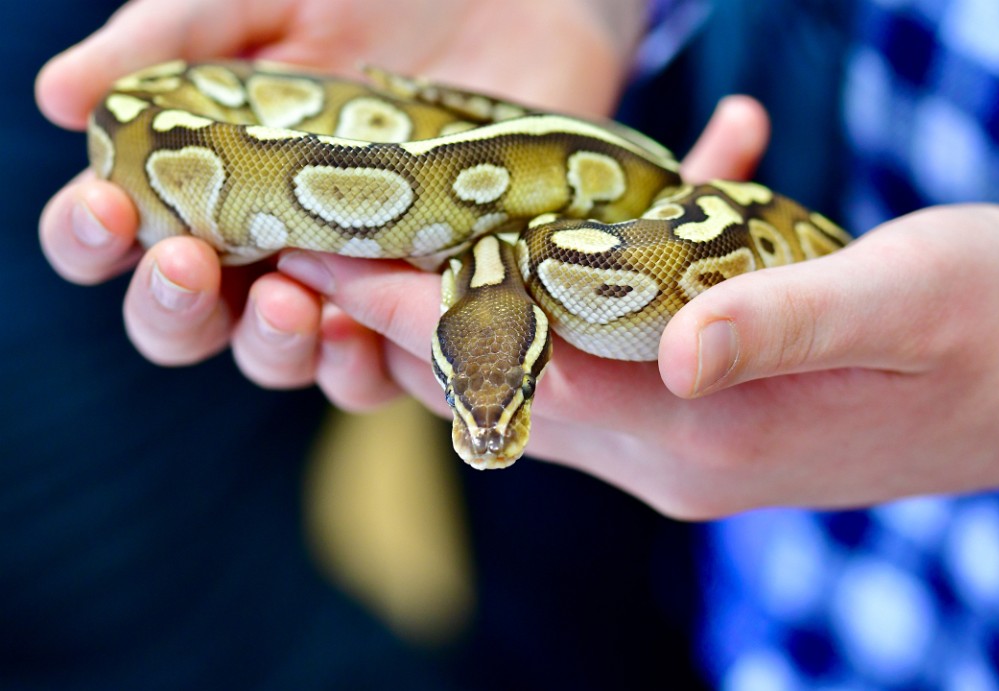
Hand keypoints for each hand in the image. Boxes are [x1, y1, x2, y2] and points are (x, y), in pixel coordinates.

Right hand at [36, 0, 644, 395]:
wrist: (511, 8)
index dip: (91, 235)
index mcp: (206, 178)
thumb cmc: (381, 0)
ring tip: (290, 301)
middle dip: (172, 307)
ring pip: (277, 356)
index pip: (116, 234)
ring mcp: (344, 281)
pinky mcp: (420, 304)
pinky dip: (363, 363)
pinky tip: (361, 330)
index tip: (106, 206)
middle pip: (185, 320)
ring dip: (269, 346)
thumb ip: (171, 37)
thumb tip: (59, 98)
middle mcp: (263, 244)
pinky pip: (380, 369)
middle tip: (190, 263)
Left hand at [284, 98, 998, 517]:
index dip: (406, 311)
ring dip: (483, 294)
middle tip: (321, 238)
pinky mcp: (711, 408)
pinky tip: (645, 195)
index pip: (511, 368)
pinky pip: (623, 341)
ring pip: (544, 362)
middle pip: (500, 376)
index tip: (317, 256)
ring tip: (412, 228)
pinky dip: (604, 276)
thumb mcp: (898, 300)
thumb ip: (779, 320)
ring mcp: (687, 436)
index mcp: (699, 428)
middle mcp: (672, 449)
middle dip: (407, 307)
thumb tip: (672, 342)